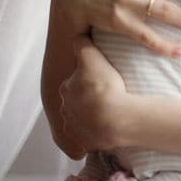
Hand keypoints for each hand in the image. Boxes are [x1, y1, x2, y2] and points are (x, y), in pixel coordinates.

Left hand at [60, 35, 133, 151]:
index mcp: (66, 90)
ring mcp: (76, 129)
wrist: (115, 117)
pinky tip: (110, 128)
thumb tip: (76, 36)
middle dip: (86, 101)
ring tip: (109, 113)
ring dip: (90, 119)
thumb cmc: (104, 86)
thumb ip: (82, 44)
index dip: (85, 80)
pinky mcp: (87, 143)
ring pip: (81, 122)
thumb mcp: (91, 57)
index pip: (72, 82)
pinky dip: (98, 134)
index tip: (98, 81)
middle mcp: (66, 111)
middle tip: (105, 96)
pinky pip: (91, 138)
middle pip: (75, 103)